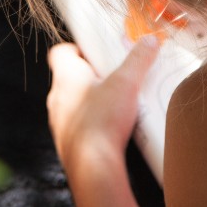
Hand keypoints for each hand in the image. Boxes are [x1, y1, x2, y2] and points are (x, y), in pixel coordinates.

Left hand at [46, 36, 160, 168]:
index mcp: (66, 77)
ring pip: (74, 103)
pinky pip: (78, 125)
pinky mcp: (67, 142)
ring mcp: (59, 122)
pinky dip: (92, 123)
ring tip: (117, 104)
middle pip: (70, 78)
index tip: (97, 52)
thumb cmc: (103, 120)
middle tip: (115, 77)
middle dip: (92, 76)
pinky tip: (112, 129)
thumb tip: (149, 40)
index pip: (60, 52)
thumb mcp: (127, 84)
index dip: (77, 48)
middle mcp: (57, 98)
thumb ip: (138, 60)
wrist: (92, 166)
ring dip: (92, 101)